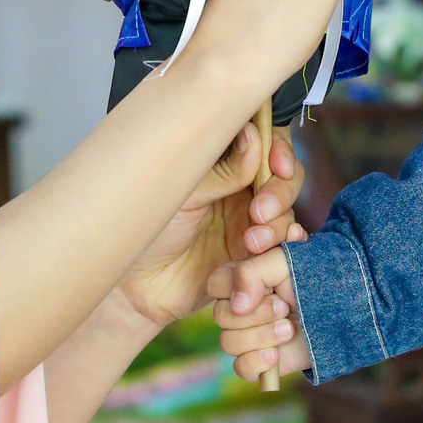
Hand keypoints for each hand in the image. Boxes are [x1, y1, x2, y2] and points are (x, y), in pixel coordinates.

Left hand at [114, 123, 308, 329]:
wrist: (136, 286)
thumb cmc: (148, 231)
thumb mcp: (183, 193)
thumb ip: (223, 170)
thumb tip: (252, 136)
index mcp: (222, 168)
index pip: (265, 147)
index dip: (279, 151)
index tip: (277, 165)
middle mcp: (240, 193)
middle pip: (284, 180)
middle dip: (281, 192)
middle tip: (260, 211)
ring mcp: (249, 227)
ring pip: (286, 215)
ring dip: (278, 225)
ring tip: (252, 242)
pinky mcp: (252, 260)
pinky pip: (281, 251)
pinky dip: (284, 250)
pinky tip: (271, 253)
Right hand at [208, 246, 310, 381]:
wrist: (347, 309)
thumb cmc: (315, 278)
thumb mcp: (285, 262)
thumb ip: (251, 272)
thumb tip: (236, 304)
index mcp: (243, 279)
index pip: (216, 284)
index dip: (234, 289)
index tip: (267, 290)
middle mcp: (243, 307)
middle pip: (221, 316)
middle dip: (256, 314)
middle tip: (285, 308)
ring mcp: (250, 334)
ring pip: (229, 342)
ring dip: (261, 336)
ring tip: (289, 328)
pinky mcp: (261, 359)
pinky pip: (240, 368)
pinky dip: (256, 362)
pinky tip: (275, 355)